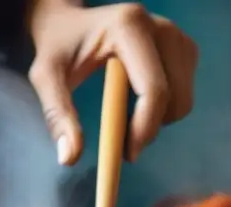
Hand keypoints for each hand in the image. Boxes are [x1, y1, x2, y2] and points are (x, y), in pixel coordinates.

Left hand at [28, 1, 198, 164]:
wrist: (72, 22)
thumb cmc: (58, 47)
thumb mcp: (46, 77)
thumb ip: (57, 115)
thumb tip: (69, 159)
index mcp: (129, 27)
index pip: (153, 89)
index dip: (145, 128)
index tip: (126, 156)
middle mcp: (161, 28)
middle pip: (174, 98)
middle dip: (150, 129)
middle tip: (121, 143)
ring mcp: (177, 37)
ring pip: (182, 101)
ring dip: (157, 121)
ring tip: (124, 117)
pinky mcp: (184, 49)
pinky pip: (183, 94)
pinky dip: (164, 110)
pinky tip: (137, 102)